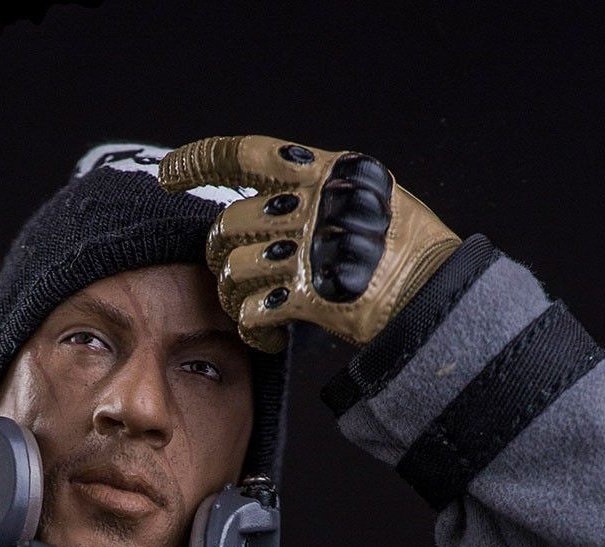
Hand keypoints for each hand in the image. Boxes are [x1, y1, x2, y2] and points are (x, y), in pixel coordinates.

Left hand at [159, 134, 459, 351]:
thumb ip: (316, 192)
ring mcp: (313, 250)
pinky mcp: (314, 296)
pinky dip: (253, 329)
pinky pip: (254, 313)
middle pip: (230, 223)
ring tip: (251, 306)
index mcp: (325, 172)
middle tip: (230, 272)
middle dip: (220, 254)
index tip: (168, 172)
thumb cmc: (403, 249)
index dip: (200, 161)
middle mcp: (315, 205)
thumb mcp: (367, 196)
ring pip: (233, 271)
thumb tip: (261, 202)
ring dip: (233, 295)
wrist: (436, 295)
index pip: (247, 154)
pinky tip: (266, 334)